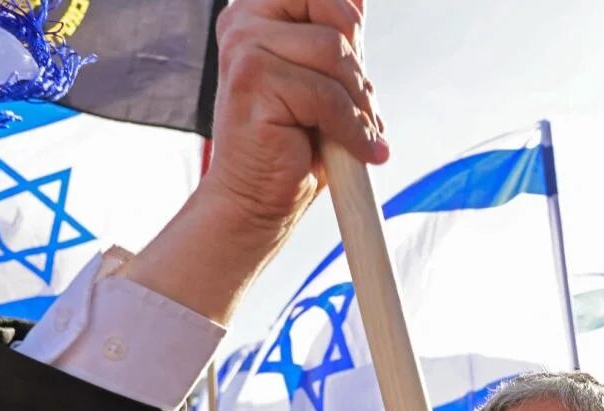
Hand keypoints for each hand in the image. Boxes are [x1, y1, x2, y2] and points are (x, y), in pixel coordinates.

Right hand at [128, 0, 387, 322]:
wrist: (257, 199)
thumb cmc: (292, 143)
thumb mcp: (325, 79)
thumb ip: (337, 37)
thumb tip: (359, 0)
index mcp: (257, 13)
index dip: (350, 21)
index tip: (358, 59)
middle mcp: (243, 22)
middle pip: (334, 12)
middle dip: (357, 63)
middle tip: (359, 105)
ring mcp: (244, 48)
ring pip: (334, 54)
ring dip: (357, 102)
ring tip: (355, 133)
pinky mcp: (252, 81)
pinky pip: (326, 95)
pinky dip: (350, 128)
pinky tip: (355, 149)